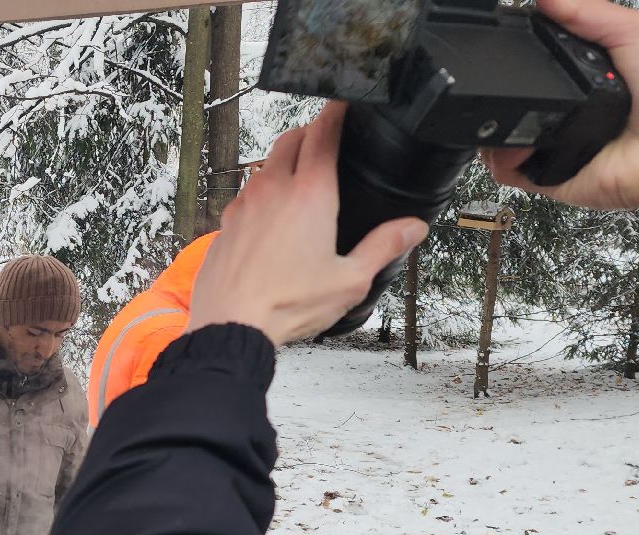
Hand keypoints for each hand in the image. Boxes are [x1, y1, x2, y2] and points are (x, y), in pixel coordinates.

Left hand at [186, 103, 427, 345]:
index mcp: (310, 194)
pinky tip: (271, 218)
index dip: (336, 113)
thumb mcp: (349, 280)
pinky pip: (245, 196)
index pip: (323, 133)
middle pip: (290, 139)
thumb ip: (384, 247)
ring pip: (264, 166)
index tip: (343, 105)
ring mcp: (244, 204)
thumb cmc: (286, 304)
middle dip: (309, 132)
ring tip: (300, 181)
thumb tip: (413, 228)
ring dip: (283, 163)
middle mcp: (273, 189)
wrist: (229, 324)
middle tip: (324, 139)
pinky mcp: (225, 223)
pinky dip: (261, 194)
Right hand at [481, 0, 638, 238]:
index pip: (536, 61)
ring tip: (505, 107)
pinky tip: (515, 141)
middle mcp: (567, 110)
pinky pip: (507, 168)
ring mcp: (555, 143)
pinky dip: (501, 156)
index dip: (519, 49)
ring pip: (501, 133)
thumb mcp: (636, 32)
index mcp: (583, 76)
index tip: (507, 35)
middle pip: (514, 95)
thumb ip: (589, 12)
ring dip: (493, 120)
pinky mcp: (548, 175)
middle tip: (502, 73)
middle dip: (500, 84)